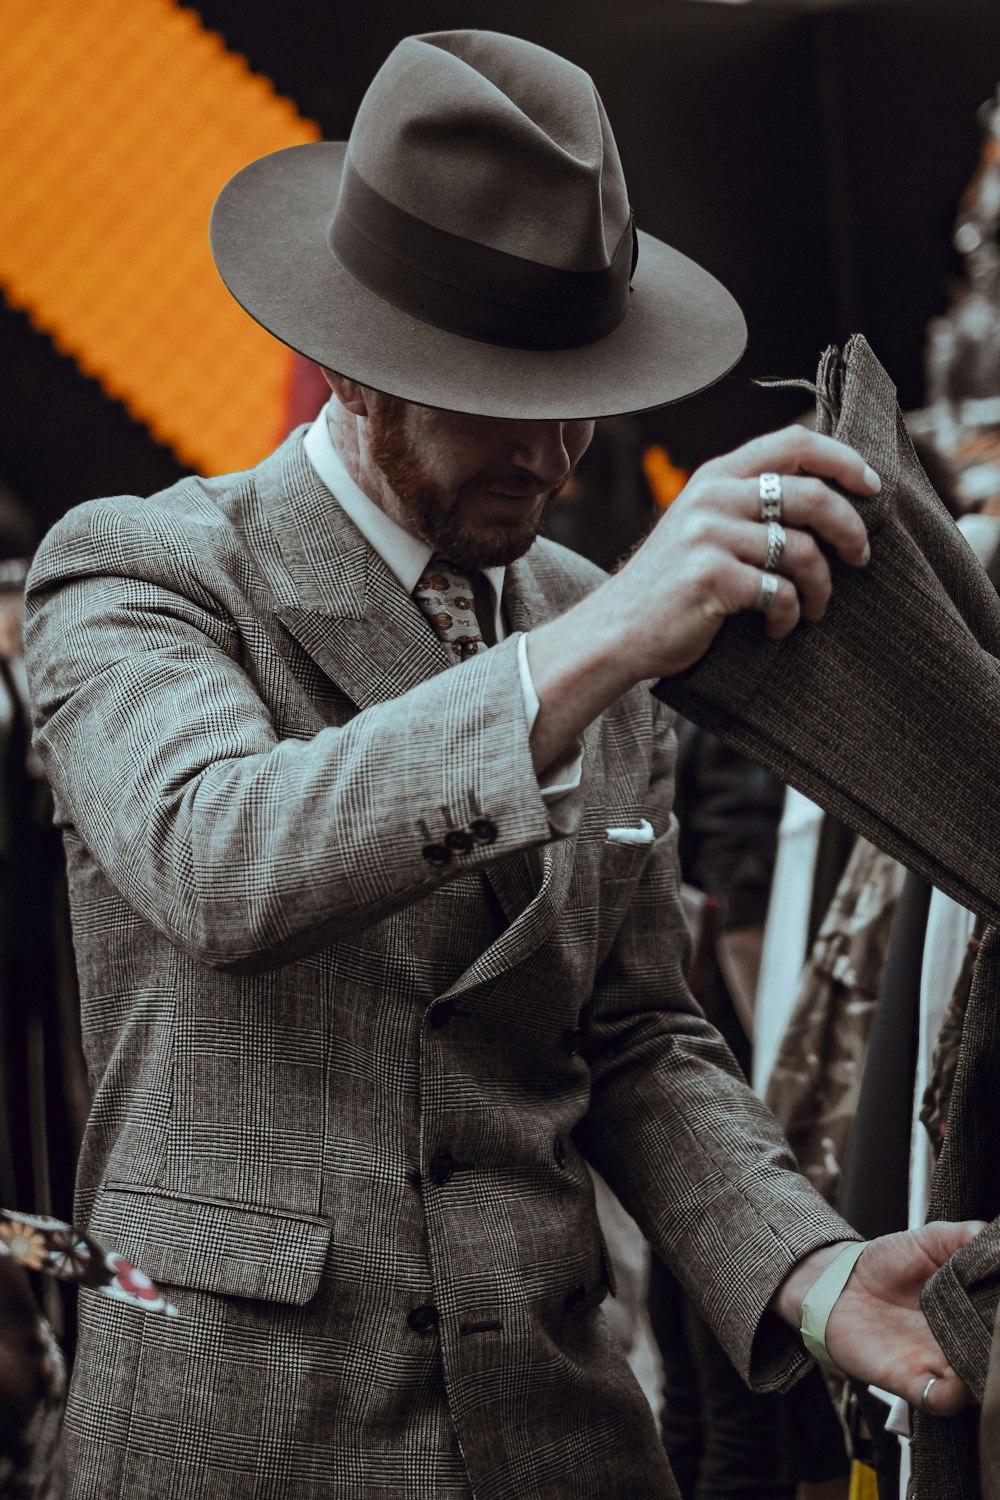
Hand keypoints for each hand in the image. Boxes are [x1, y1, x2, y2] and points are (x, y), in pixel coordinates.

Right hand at [604, 423, 877, 680]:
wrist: (616, 631)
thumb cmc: (671, 586)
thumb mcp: (702, 527)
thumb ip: (748, 505)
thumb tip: (831, 499)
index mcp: (715, 476)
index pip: (794, 443)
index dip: (843, 459)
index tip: (872, 487)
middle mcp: (711, 497)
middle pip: (812, 496)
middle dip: (850, 530)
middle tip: (860, 558)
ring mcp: (708, 536)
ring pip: (802, 552)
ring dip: (821, 588)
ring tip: (814, 609)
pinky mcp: (710, 578)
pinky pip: (779, 592)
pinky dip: (789, 615)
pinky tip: (777, 627)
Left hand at [785, 1222, 984, 1414]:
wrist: (840, 1283)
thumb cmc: (888, 1263)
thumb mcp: (928, 1240)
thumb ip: (963, 1237)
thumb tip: (995, 1237)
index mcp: (972, 1309)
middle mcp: (961, 1341)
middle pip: (993, 1356)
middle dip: (998, 1350)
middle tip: (998, 1333)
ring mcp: (938, 1364)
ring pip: (974, 1385)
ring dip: (982, 1379)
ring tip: (986, 1360)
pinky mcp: (910, 1379)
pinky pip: (937, 1400)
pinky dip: (949, 1398)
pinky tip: (955, 1386)